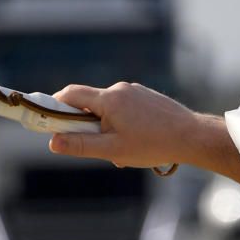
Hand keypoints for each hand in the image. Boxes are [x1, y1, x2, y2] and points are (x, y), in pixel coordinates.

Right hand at [50, 82, 206, 167]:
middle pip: (88, 102)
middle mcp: (120, 89)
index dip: (54, 107)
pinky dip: (120, 124)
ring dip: (105, 127)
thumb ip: (81, 145)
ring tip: (122, 150)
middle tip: (93, 146)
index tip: (47, 121)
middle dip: (84, 124)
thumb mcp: (113, 150)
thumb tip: (53, 142)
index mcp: (108, 99)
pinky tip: (135, 142)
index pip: (70, 95)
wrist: (192, 136)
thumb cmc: (153, 145)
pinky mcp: (146, 97)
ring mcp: (135, 91)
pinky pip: (124, 108)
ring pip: (107, 108)